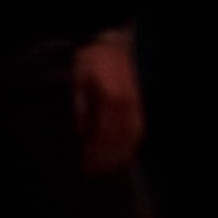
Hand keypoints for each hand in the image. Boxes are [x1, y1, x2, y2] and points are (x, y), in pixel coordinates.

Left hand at [71, 33, 144, 176]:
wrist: (113, 45)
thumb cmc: (93, 62)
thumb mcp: (78, 79)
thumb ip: (80, 105)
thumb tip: (81, 132)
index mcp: (111, 96)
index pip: (104, 132)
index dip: (95, 152)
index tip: (85, 165)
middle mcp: (127, 102)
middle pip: (119, 138)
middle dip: (106, 158)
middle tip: (94, 172)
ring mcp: (136, 103)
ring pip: (132, 136)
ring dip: (120, 155)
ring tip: (106, 169)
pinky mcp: (140, 104)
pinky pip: (139, 129)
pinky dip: (132, 145)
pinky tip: (122, 155)